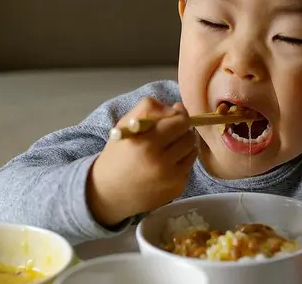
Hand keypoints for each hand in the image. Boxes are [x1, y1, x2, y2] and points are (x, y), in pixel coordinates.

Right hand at [87, 97, 197, 226]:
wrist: (108, 193)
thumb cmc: (117, 155)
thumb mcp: (125, 124)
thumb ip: (150, 108)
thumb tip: (178, 108)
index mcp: (147, 143)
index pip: (181, 122)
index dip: (178, 117)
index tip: (170, 119)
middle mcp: (162, 162)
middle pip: (189, 136)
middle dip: (182, 132)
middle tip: (169, 134)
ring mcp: (171, 178)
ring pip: (193, 151)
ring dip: (184, 147)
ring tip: (168, 149)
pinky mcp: (177, 189)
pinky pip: (189, 168)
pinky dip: (182, 163)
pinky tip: (166, 165)